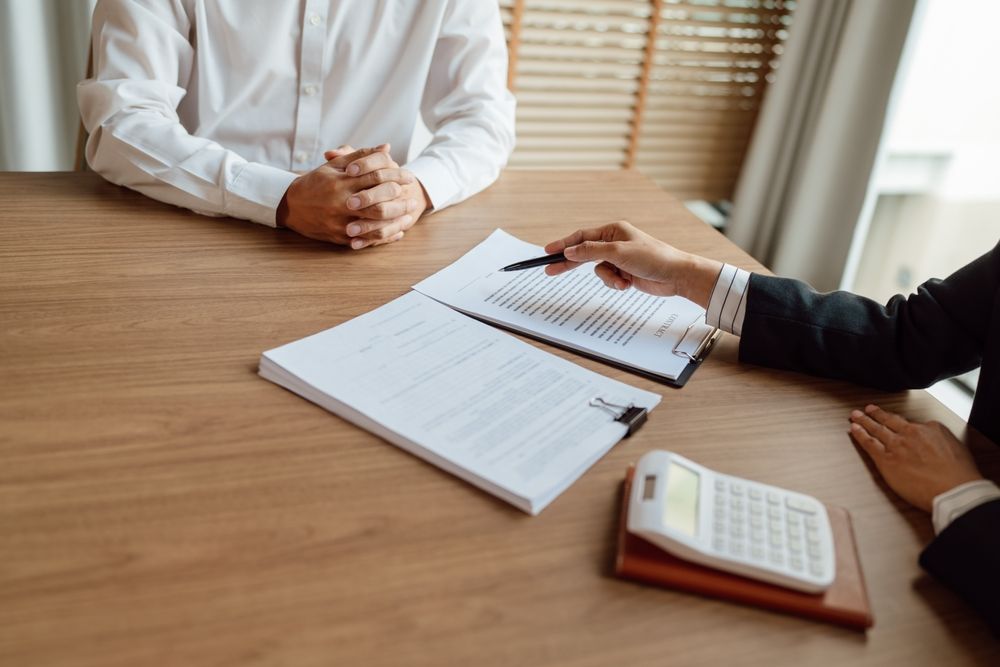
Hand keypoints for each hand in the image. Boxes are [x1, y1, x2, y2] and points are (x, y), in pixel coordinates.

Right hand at [277, 145, 414, 247]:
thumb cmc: (315, 183)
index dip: (396, 176)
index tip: (409, 177)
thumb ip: (361, 156)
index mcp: (341, 183)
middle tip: (412, 198)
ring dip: (396, 220)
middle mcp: (341, 203)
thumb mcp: (335, 166)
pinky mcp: (340, 238)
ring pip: (375, 224)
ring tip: (409, 214)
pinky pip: (367, 240)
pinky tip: (398, 231)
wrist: (290, 206)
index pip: (376, 178)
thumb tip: (386, 147)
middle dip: (399, 200)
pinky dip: (385, 236)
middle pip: (378, 203)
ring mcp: (340, 223)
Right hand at [542, 221, 722, 306]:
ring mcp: (619, 258)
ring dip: (607, 278)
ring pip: (598, 270)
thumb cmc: (652, 258)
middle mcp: (614, 242)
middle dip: (571, 264)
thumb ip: (591, 251)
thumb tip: (569, 251)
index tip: (547, 252)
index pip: (582, 236)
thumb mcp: (618, 252)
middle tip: (550, 271)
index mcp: (613, 231)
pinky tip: (628, 284)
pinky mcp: (624, 272)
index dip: (564, 244)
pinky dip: (615, 284)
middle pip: (585, 253)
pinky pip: (608, 279)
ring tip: (622, 281)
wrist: (676, 276)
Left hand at [849, 404, 983, 511]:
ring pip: (876, 429)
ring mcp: (896, 446)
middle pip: (889, 421)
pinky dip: (859, 434)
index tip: (890, 415)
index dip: (895, 418)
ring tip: (855, 416)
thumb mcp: (955, 446)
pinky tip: (853, 429)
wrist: (953, 488)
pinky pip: (868, 444)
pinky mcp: (886, 460)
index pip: (908, 422)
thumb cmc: (958, 474)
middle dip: (876, 414)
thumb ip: (939, 438)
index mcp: (929, 429)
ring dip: (864, 421)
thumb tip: (932, 438)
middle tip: (867, 409)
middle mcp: (910, 434)